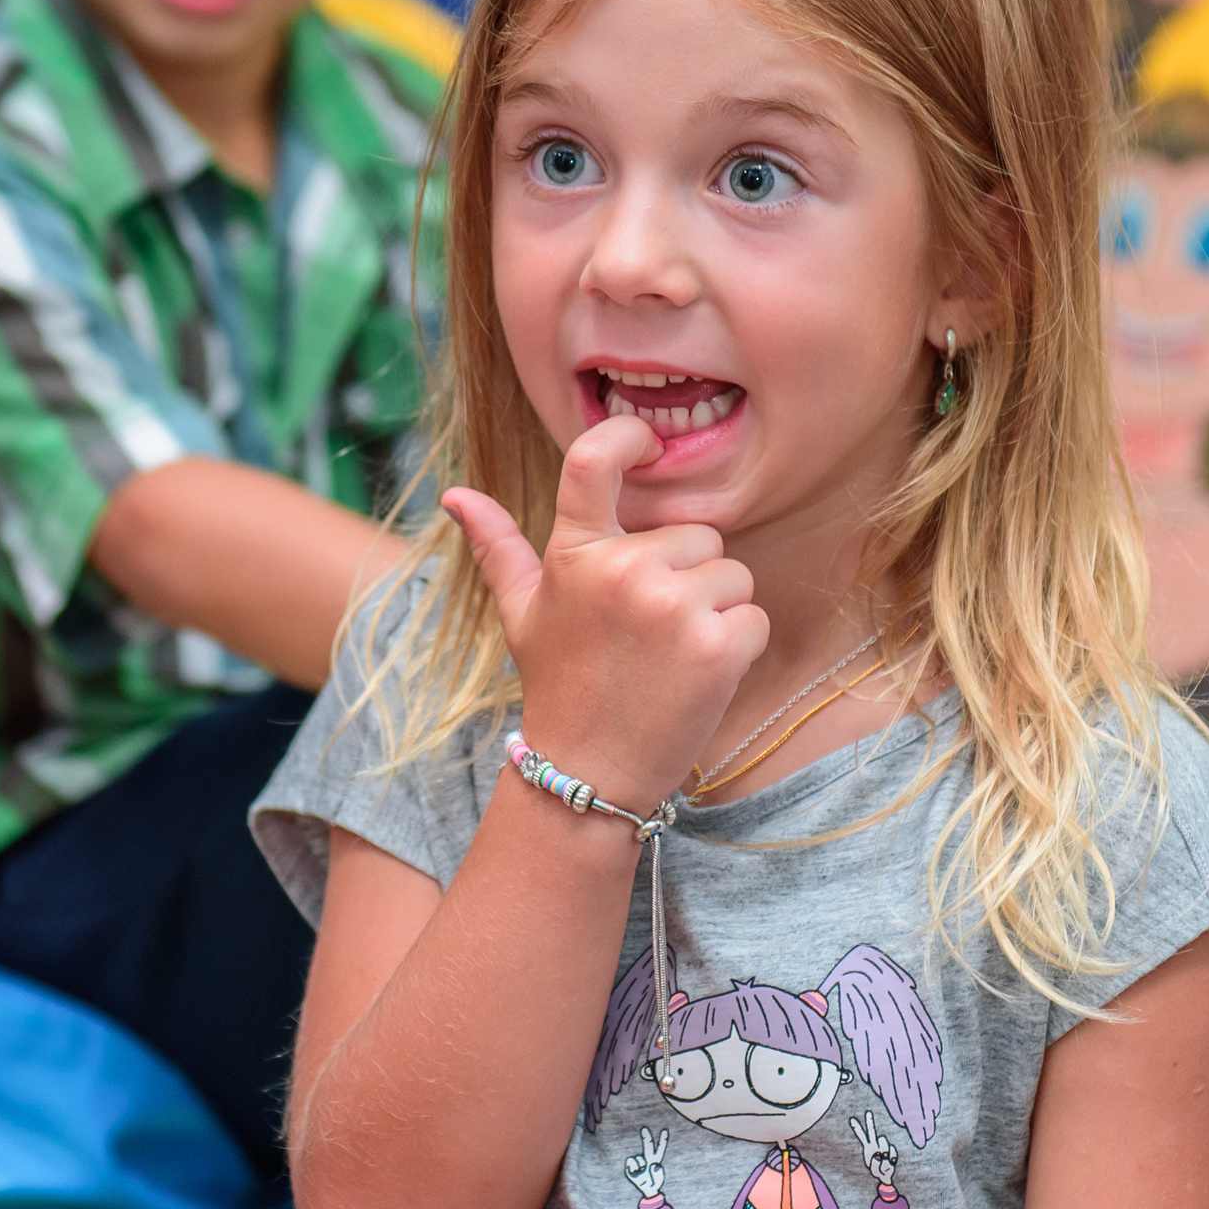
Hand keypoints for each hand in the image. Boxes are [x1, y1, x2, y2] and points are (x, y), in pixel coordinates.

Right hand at [443, 416, 768, 814]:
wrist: (588, 773)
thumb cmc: (561, 685)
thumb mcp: (522, 613)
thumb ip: (497, 547)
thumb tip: (456, 495)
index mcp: (575, 553)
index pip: (593, 460)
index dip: (628, 435)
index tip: (649, 442)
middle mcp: (623, 570)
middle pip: (697, 534)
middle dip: (687, 575)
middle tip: (650, 632)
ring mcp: (671, 607)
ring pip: (732, 574)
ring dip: (716, 612)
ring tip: (671, 656)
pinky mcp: (717, 645)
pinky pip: (752, 616)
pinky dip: (737, 646)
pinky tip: (698, 677)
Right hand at [624, 1126, 667, 1198]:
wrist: (646, 1191)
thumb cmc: (654, 1184)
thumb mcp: (657, 1180)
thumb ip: (657, 1173)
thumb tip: (653, 1164)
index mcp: (655, 1161)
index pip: (660, 1149)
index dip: (662, 1140)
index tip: (665, 1131)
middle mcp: (647, 1159)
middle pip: (647, 1146)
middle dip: (646, 1137)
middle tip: (644, 1129)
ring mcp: (639, 1162)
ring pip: (639, 1158)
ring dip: (640, 1167)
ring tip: (643, 1175)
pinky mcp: (631, 1166)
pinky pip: (631, 1161)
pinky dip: (632, 1167)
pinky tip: (635, 1174)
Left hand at [850, 1113, 898, 1188]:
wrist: (885, 1176)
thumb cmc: (877, 1172)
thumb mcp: (873, 1169)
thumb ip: (875, 1163)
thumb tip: (880, 1154)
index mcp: (868, 1148)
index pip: (862, 1136)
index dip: (857, 1128)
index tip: (851, 1119)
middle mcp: (874, 1145)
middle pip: (872, 1132)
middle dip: (870, 1122)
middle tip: (867, 1112)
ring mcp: (882, 1148)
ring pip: (883, 1141)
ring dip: (883, 1152)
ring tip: (882, 1162)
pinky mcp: (890, 1152)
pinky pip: (891, 1151)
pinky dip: (891, 1158)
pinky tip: (890, 1162)